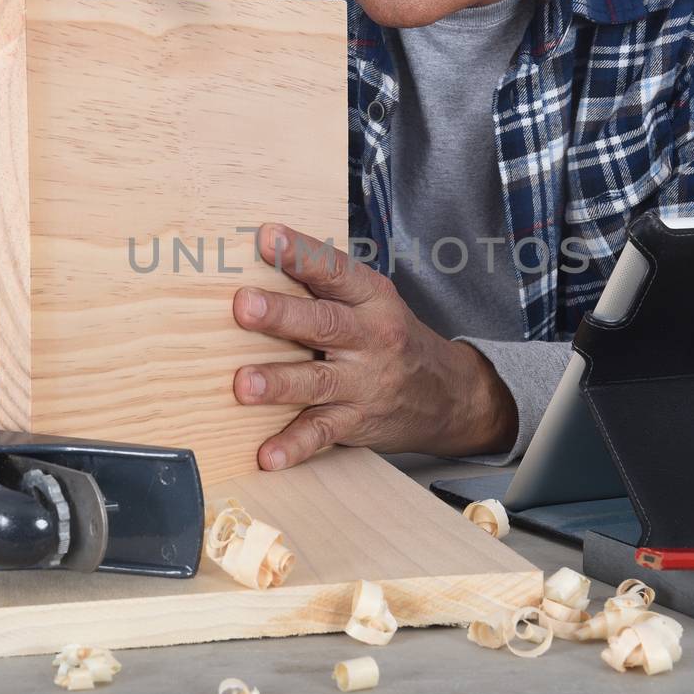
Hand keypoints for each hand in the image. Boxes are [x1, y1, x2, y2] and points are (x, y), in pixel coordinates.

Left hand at [233, 223, 517, 469]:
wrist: (449, 394)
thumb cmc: (394, 339)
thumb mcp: (373, 302)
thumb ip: (326, 287)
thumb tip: (261, 256)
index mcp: (371, 299)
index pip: (334, 270)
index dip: (301, 253)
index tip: (266, 237)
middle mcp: (370, 338)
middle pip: (323, 323)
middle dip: (282, 315)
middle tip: (244, 306)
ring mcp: (364, 382)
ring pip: (318, 381)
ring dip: (279, 382)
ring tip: (244, 384)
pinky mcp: (356, 420)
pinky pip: (322, 434)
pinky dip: (294, 446)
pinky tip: (268, 456)